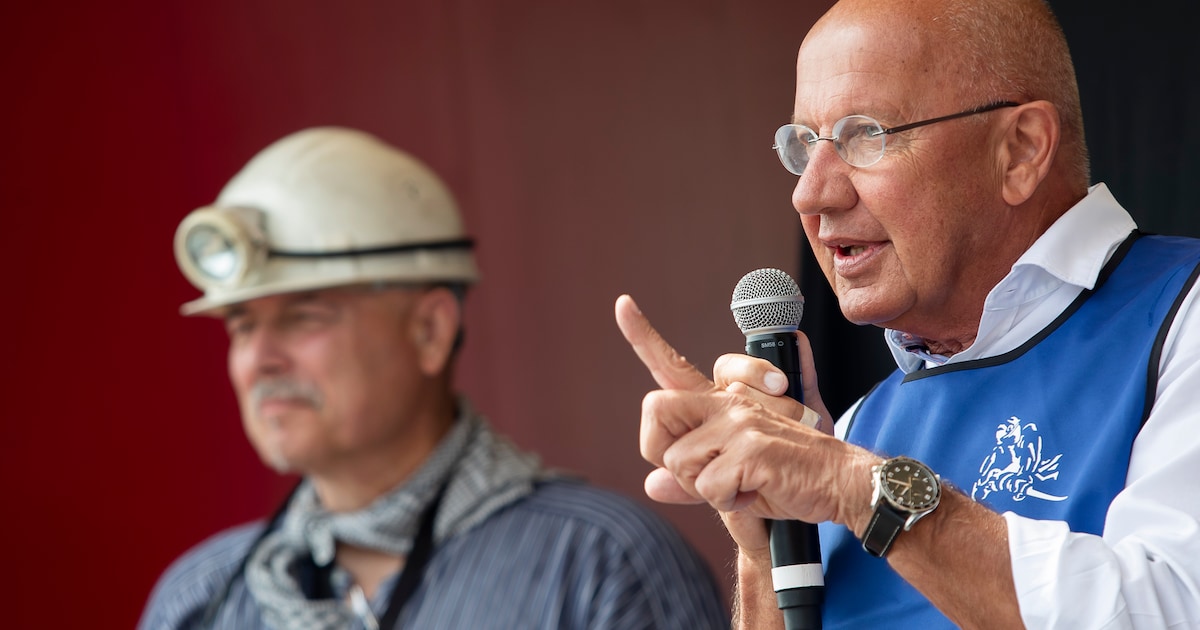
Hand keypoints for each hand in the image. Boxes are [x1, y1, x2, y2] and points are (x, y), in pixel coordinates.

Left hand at [614, 294, 851, 547]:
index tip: (622, 304)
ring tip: (744, 484)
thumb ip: (694, 478)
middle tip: (705, 473)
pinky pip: (708, 485)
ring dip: (706, 488)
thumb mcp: (734, 480)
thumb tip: (651, 484)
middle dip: (665, 452)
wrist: (840, 486)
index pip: (673, 364)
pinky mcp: (752, 446)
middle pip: (655, 408)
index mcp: (721, 403)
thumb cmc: (790, 479)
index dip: (643, 335)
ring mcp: (740, 420)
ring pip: (678, 460)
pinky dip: (728, 501)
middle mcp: (726, 402)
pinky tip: (757, 491)